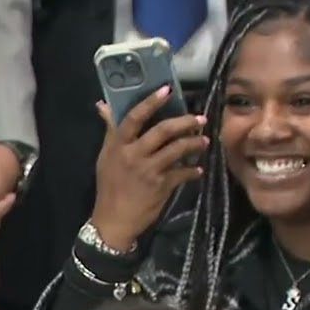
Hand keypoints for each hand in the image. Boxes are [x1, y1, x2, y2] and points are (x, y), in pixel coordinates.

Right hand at [90, 87, 208, 250]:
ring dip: (194, 144)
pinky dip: (193, 171)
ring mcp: (148, 171)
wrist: (113, 220)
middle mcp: (133, 156)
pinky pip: (182, 174)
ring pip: (177, 150)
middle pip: (162, 131)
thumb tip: (104, 105)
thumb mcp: (105, 157)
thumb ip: (110, 131)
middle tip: (200, 119)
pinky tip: (198, 169)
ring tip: (205, 142)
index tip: (167, 90)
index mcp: (118, 146)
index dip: (151, 102)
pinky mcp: (161, 187)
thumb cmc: (109, 187)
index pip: (134, 118)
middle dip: (184, 123)